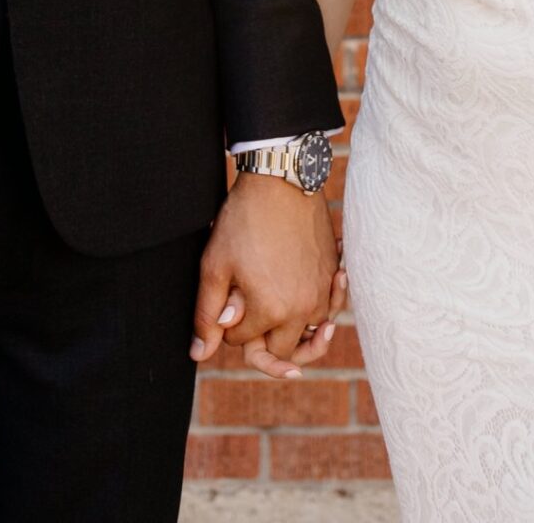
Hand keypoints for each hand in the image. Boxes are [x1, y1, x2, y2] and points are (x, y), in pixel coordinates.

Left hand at [189, 173, 339, 379]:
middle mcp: (302, 308)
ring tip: (280, 316)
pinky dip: (321, 310)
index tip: (226, 298)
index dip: (229, 325)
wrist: (281, 180)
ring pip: (310, 334)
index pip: (243, 342)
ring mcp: (322, 291)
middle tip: (250, 315)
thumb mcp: (215, 266)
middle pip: (282, 350)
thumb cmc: (244, 220)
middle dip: (262, 339)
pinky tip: (309, 296)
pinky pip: (330, 309)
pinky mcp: (333, 274)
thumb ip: (207, 315)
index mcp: (271, 310)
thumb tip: (200, 354)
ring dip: (296, 333)